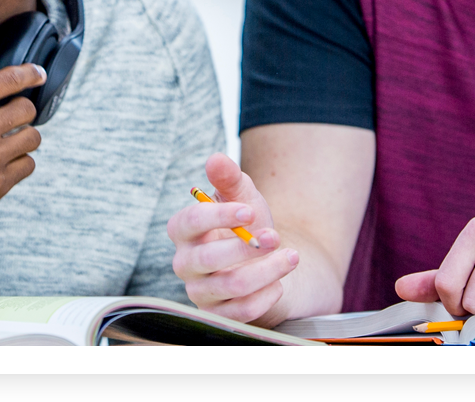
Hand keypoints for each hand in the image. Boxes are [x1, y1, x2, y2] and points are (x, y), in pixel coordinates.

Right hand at [0, 48, 44, 229]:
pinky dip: (19, 162)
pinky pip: (28, 165)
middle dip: (22, 110)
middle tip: (11, 117)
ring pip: (33, 138)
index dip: (30, 73)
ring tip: (8, 141)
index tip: (37, 74)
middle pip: (27, 109)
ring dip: (23, 137)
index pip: (9, 80)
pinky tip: (3, 163)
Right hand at [167, 153, 300, 324]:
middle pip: (207, 258)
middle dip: (246, 248)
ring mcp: (199, 291)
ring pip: (229, 286)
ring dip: (266, 271)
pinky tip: (279, 284)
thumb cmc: (247, 226)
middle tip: (276, 237)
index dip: (219, 217)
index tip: (250, 211)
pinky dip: (265, 297)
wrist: (263, 263)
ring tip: (291, 257)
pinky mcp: (218, 315)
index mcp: (183, 230)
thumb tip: (215, 159)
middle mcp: (184, 262)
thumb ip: (229, 178)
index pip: (190, 222)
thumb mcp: (243, 197)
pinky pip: (241, 312)